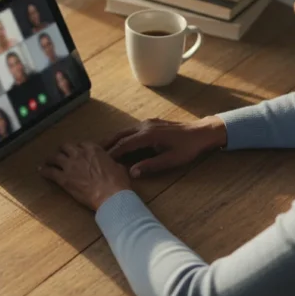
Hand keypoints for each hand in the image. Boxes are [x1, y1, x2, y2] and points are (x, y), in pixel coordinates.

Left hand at [39, 142, 130, 210]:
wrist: (111, 196)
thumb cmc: (118, 182)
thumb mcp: (118, 167)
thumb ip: (110, 162)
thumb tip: (112, 164)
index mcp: (93, 149)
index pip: (82, 144)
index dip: (79, 148)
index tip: (78, 152)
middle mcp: (79, 154)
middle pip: (65, 147)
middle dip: (63, 150)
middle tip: (62, 154)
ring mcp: (70, 165)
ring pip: (55, 157)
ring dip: (51, 159)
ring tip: (48, 161)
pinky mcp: (64, 179)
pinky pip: (50, 172)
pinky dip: (45, 171)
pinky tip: (41, 171)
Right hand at [103, 116, 226, 177]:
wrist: (201, 132)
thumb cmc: (188, 148)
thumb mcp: (171, 160)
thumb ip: (150, 166)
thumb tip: (131, 172)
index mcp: (148, 135)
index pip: (124, 144)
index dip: (112, 153)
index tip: (101, 161)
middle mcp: (145, 126)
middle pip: (121, 134)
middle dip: (107, 143)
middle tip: (93, 152)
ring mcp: (148, 123)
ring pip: (126, 131)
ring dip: (114, 139)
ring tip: (103, 149)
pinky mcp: (152, 123)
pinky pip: (132, 130)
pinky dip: (123, 136)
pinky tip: (120, 143)